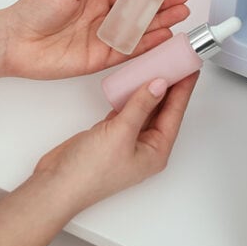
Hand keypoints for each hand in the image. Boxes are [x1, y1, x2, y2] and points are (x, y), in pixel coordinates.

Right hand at [0, 74, 197, 245]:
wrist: (57, 184)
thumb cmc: (88, 173)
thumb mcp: (120, 134)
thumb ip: (140, 106)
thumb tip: (159, 84)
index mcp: (156, 151)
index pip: (175, 113)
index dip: (183, 89)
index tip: (189, 67)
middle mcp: (145, 146)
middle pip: (163, 109)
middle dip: (169, 86)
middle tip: (175, 60)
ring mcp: (127, 140)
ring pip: (144, 107)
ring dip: (149, 88)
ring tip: (156, 65)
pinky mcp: (110, 134)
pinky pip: (127, 109)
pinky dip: (130, 95)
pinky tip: (133, 81)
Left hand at [1, 0, 189, 79]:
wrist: (14, 41)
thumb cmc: (33, 10)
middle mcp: (103, 15)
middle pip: (140, 8)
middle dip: (162, 1)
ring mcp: (104, 36)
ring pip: (139, 28)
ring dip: (161, 20)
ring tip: (181, 12)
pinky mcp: (101, 58)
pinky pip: (129, 51)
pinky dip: (148, 44)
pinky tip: (164, 36)